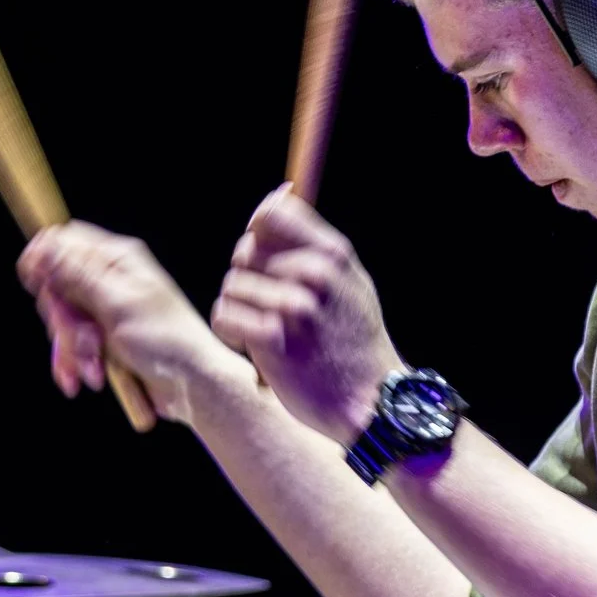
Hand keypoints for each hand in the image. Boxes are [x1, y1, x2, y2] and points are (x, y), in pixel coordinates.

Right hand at [18, 222, 248, 425]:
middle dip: (64, 319)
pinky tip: (86, 379)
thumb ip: (78, 275)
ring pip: (63, 320)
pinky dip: (76, 363)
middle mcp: (110, 281)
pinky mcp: (104, 339)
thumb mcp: (117, 303)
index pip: (68, 241)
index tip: (36, 283)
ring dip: (72, 348)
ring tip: (95, 366)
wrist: (192, 384)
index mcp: (118, 260)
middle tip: (85, 338)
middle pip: (58, 286)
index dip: (46, 259)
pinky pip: (72, 345)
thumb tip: (45, 244)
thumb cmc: (166, 341)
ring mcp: (106, 311)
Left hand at [209, 186, 402, 442]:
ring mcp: (293, 306)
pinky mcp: (272, 339)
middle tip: (267, 307)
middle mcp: (314, 273)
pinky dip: (231, 330)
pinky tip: (252, 344)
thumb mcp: (351, 283)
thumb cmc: (355, 341)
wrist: (372, 400)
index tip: (261, 259)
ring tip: (265, 330)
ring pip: (231, 286)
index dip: (256, 234)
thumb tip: (278, 196)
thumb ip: (314, 243)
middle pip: (245, 252)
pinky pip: (224, 315)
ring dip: (239, 308)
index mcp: (332, 253)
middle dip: (247, 279)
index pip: (271, 215)